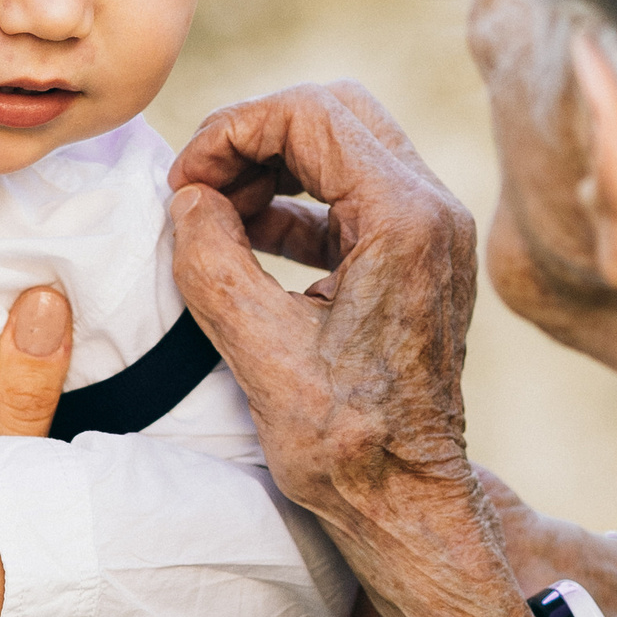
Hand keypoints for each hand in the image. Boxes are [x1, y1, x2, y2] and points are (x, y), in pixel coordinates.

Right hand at [167, 84, 479, 538]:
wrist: (407, 502)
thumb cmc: (348, 444)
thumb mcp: (258, 350)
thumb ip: (211, 259)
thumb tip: (188, 198)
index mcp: (406, 221)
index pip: (311, 115)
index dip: (231, 132)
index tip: (183, 181)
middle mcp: (434, 212)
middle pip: (335, 114)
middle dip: (254, 136)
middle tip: (196, 187)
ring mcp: (433, 233)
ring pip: (345, 148)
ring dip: (273, 167)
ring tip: (212, 214)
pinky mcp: (419, 259)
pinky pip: (353, 197)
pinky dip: (297, 203)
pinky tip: (246, 237)